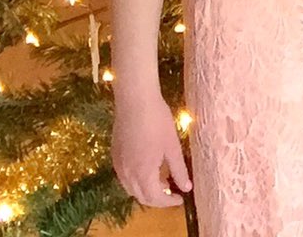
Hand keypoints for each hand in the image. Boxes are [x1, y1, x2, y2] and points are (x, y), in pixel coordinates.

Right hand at [110, 86, 190, 207]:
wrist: (135, 100)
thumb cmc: (158, 121)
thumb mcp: (172, 146)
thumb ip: (179, 169)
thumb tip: (187, 187)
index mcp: (143, 173)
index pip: (155, 199)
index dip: (168, 202)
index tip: (180, 198)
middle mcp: (127, 174)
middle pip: (141, 197)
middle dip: (157, 199)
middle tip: (172, 192)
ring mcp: (118, 165)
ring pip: (131, 188)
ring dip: (146, 190)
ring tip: (162, 182)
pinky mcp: (114, 155)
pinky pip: (125, 177)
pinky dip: (137, 181)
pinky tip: (147, 170)